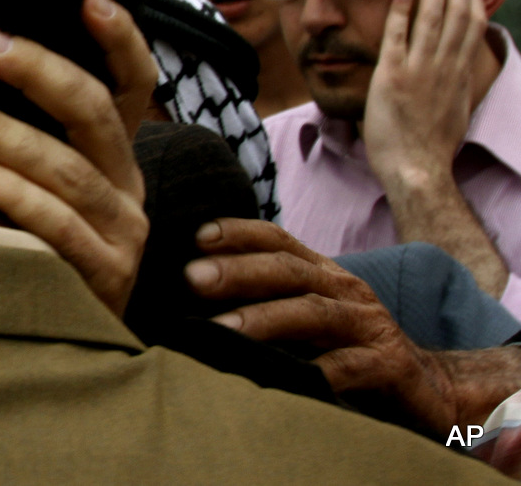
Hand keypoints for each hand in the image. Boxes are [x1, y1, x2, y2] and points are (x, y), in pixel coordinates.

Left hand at [0, 0, 153, 316]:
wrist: (62, 350)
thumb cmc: (29, 250)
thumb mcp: (37, 186)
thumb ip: (20, 136)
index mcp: (116, 157)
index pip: (133, 85)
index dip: (119, 38)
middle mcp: (128, 188)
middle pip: (93, 113)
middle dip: (35, 70)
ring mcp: (122, 234)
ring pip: (67, 168)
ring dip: (1, 131)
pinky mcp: (103, 276)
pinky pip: (58, 228)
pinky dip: (13, 197)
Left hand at [186, 217, 458, 433]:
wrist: (431, 387)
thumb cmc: (349, 349)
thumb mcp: (308, 319)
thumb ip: (265, 303)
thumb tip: (191, 298)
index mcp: (322, 274)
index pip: (278, 240)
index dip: (240, 233)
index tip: (198, 236)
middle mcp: (345, 290)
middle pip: (288, 270)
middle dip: (239, 271)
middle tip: (192, 276)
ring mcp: (368, 326)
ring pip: (312, 313)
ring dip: (264, 319)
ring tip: (220, 329)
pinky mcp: (388, 364)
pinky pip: (348, 366)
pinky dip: (317, 371)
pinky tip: (286, 376)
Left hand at [360, 0, 506, 295]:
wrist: (416, 169)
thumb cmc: (428, 149)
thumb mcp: (451, 111)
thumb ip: (450, 88)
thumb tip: (450, 76)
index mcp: (459, 75)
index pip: (470, 27)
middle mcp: (444, 68)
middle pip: (456, 14)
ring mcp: (421, 70)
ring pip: (433, 19)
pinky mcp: (394, 77)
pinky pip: (398, 37)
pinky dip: (402, 12)